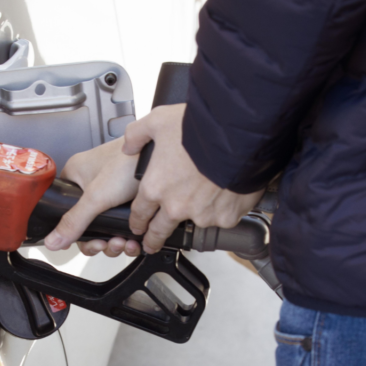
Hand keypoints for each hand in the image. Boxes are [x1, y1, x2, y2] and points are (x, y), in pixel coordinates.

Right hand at [43, 138, 142, 256]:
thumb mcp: (96, 196)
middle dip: (100, 241)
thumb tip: (53, 241)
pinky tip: (134, 240)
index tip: (91, 243)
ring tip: (125, 242)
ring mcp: (111, 193)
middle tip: (109, 244)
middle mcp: (91, 185)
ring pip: (107, 228)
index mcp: (75, 177)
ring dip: (115, 242)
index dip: (76, 234)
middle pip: (88, 226)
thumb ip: (74, 221)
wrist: (163, 156)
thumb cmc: (129, 161)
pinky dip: (128, 237)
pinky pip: (123, 225)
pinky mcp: (130, 199)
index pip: (65, 213)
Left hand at [123, 104, 263, 253]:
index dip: (137, 221)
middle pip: (159, 231)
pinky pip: (222, 218)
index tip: (138, 226)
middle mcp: (176, 206)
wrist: (236, 137)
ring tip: (204, 200)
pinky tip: (225, 194)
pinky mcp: (225, 218)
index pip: (139, 213)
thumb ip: (138, 135)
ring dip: (196, 215)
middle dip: (153, 240)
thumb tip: (129, 145)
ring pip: (195, 222)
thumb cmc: (199, 129)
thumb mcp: (158, 121)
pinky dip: (223, 209)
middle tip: (152, 244)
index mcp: (155, 187)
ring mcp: (201, 215)